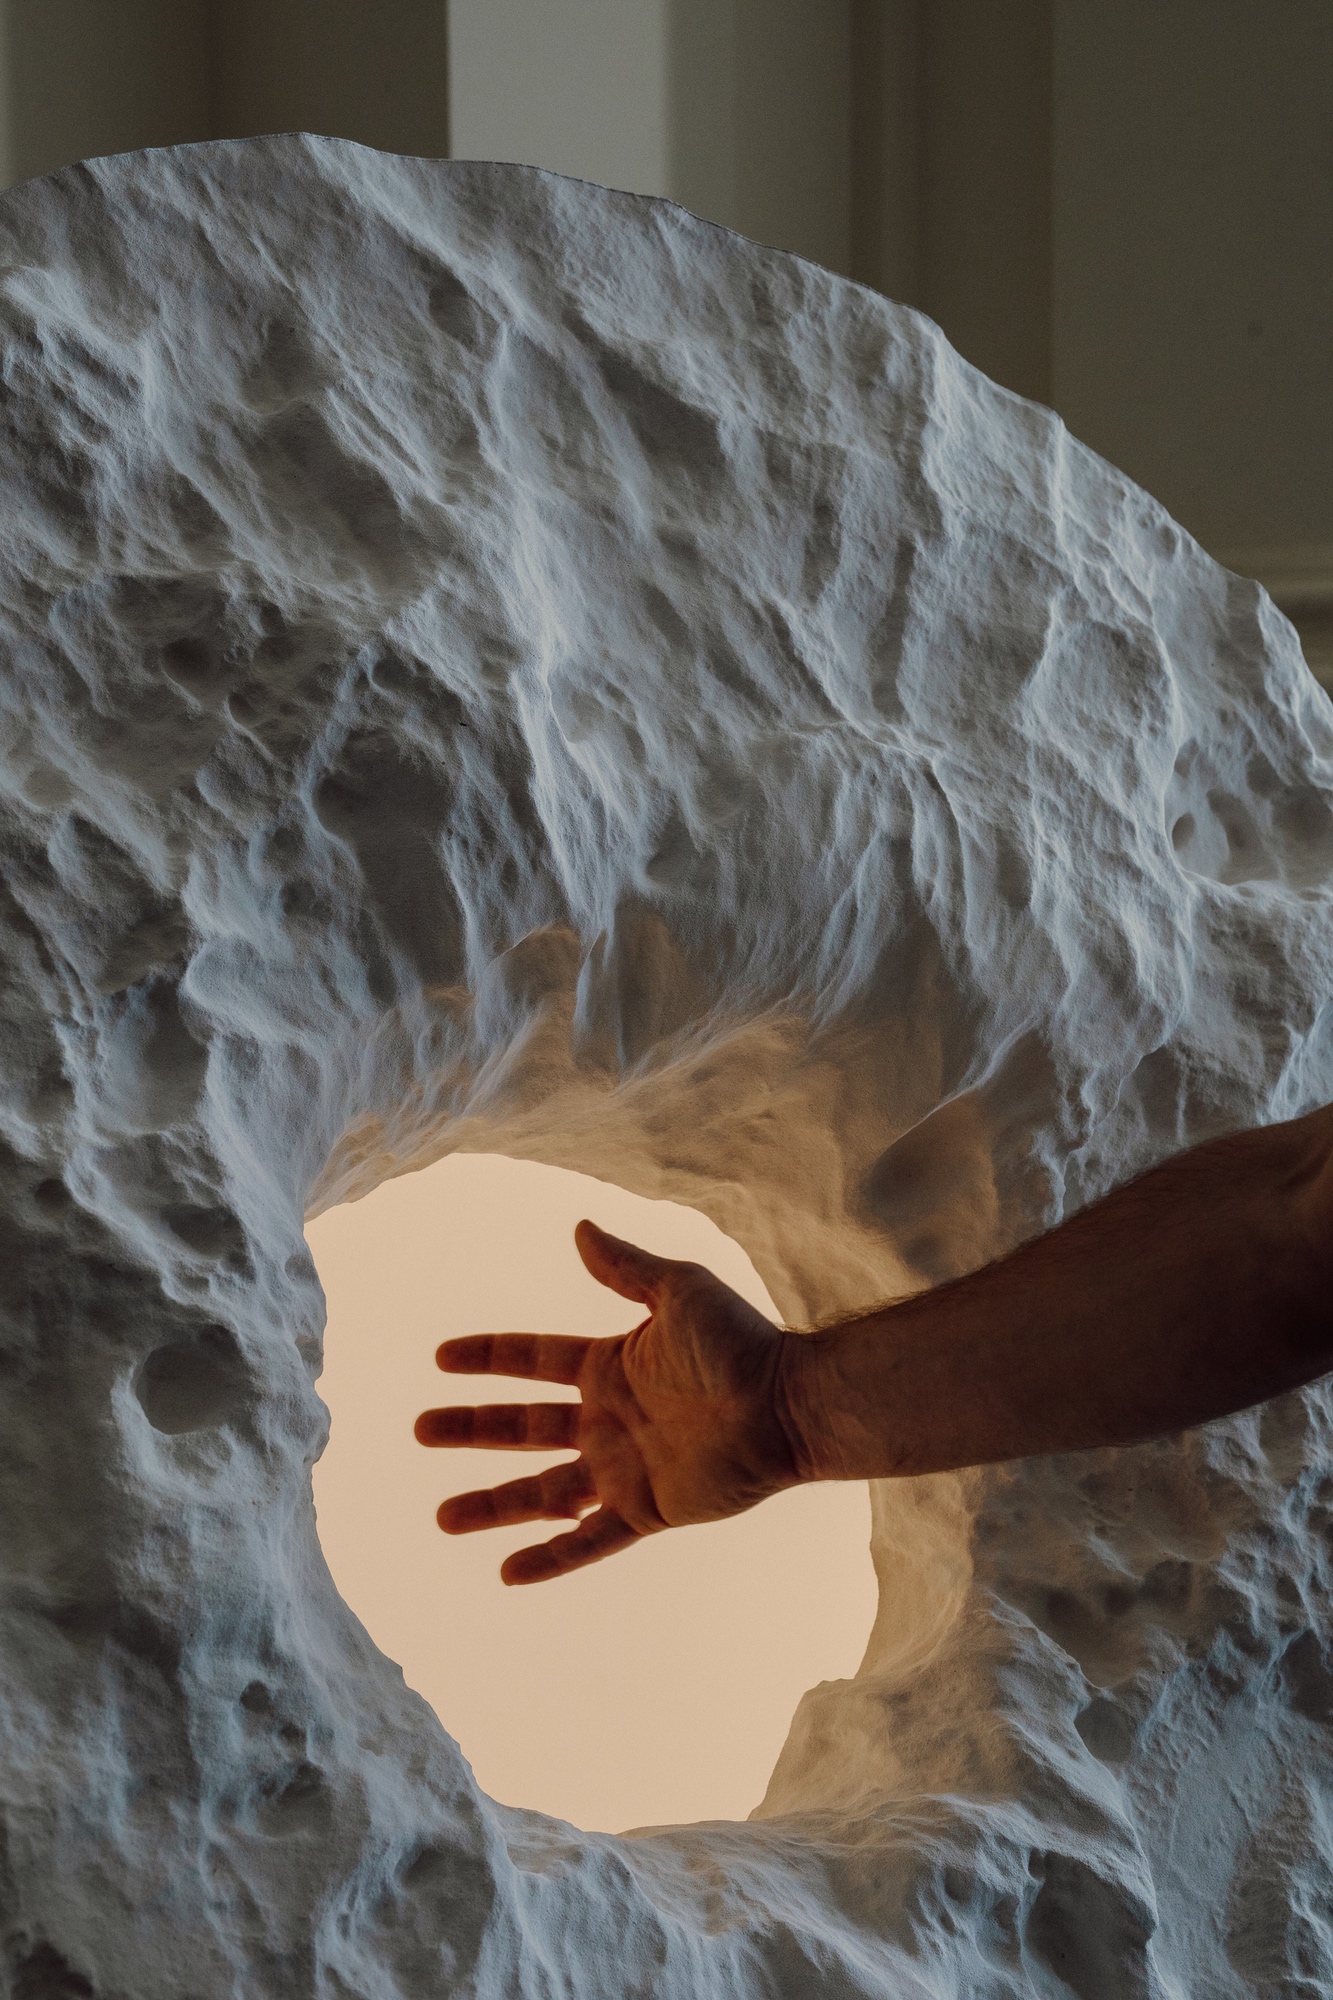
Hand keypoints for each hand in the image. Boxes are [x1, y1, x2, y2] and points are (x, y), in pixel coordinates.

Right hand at [414, 1219, 804, 1582]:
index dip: (488, 1358)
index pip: (532, 1360)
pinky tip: (506, 1574)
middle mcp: (608, 1419)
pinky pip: (589, 1541)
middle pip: (522, 1428)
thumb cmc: (740, 1342)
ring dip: (493, 1504)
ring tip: (442, 1517)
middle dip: (471, 1429)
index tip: (441, 1358)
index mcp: (610, 1366)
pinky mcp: (646, 1511)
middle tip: (419, 1430)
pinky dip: (549, 1559)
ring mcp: (624, 1469)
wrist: (786, 1404)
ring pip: (542, 1493)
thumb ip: (625, 1267)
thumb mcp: (678, 1291)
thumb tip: (578, 1228)